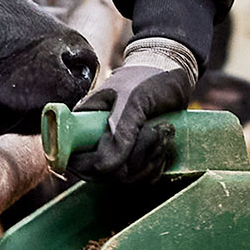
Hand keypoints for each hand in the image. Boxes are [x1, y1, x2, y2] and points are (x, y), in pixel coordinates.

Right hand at [66, 37, 196, 181]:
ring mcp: (118, 150)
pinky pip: (143, 177)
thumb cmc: (148, 78)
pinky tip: (165, 142)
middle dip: (132, 159)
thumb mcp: (134, 99)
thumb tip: (105, 166)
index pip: (74, 159)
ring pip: (126, 177)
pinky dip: (157, 163)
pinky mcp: (138, 156)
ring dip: (150, 158)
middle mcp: (98, 140)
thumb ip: (120, 130)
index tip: (118, 158)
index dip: (93, 166)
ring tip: (163, 130)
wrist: (174, 72)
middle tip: (153, 132)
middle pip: (103, 173)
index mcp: (85, 123)